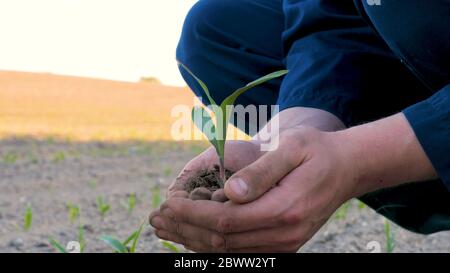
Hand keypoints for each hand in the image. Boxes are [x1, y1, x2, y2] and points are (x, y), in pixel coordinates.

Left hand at [150, 126, 357, 251]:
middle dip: (185, 229)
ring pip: (229, 251)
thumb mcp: (292, 148)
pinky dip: (213, 244)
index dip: (192, 214)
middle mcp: (284, 234)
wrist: (346, 168)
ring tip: (166, 229)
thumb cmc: (317, 152)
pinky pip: (241, 252)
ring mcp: (285, 243)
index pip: (225, 220)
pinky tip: (194, 234)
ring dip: (194, 240)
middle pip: (223, 241)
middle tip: (156, 219)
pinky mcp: (283, 244)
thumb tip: (228, 192)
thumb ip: (261, 172)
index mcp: (284, 209)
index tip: (167, 203)